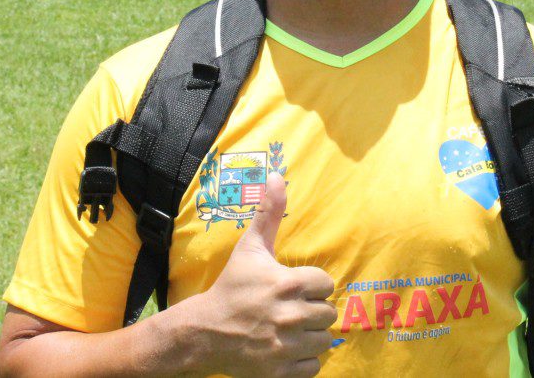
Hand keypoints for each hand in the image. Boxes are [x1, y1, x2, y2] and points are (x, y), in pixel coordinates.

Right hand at [194, 173, 335, 377]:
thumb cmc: (232, 286)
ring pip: (324, 341)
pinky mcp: (281, 372)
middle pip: (328, 313)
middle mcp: (291, 316)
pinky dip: (303, 361)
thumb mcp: (250, 248)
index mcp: (287, 284)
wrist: (204, 332)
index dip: (312, 286)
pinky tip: (287, 348)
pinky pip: (313, 367)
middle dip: (312, 311)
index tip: (294, 287)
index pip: (326, 284)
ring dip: (311, 336)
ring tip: (290, 328)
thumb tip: (277, 176)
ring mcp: (287, 347)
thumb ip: (269, 213)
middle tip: (290, 309)